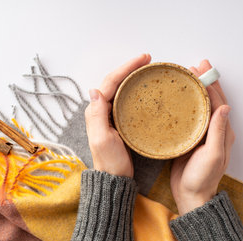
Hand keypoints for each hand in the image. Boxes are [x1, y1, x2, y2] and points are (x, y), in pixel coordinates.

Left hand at [85, 54, 150, 177]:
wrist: (114, 179)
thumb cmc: (110, 162)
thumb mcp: (103, 139)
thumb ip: (97, 115)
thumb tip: (94, 90)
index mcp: (96, 111)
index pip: (110, 82)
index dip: (126, 67)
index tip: (144, 58)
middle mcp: (100, 110)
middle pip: (115, 82)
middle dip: (130, 68)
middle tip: (148, 60)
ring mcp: (109, 116)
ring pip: (120, 89)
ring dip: (132, 76)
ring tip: (147, 69)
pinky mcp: (119, 123)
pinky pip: (126, 100)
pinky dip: (135, 90)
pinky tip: (145, 89)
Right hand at [170, 60, 234, 214]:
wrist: (190, 196)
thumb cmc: (202, 178)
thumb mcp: (212, 154)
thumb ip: (218, 131)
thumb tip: (224, 106)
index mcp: (222, 132)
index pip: (218, 101)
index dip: (210, 83)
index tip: (202, 67)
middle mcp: (213, 130)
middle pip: (209, 101)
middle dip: (202, 82)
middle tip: (191, 67)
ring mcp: (200, 135)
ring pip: (198, 107)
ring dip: (193, 92)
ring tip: (183, 79)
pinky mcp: (188, 140)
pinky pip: (188, 118)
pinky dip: (184, 106)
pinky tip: (175, 101)